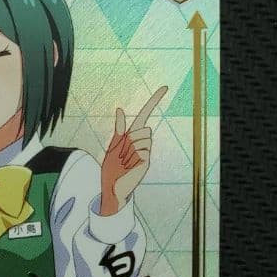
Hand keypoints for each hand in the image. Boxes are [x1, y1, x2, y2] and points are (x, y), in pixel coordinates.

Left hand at [100, 86, 166, 215]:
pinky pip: (142, 152)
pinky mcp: (146, 162)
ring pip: (144, 140)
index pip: (145, 115)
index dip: (154, 101)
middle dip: (131, 138)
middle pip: (144, 128)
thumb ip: (119, 129)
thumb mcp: (113, 146)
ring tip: (124, 161)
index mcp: (132, 136)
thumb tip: (120, 109)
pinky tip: (129, 166)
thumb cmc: (111, 168)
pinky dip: (133, 157)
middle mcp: (142, 143)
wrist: (111, 188)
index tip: (164, 88)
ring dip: (130, 149)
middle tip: (122, 153)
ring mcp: (145, 153)